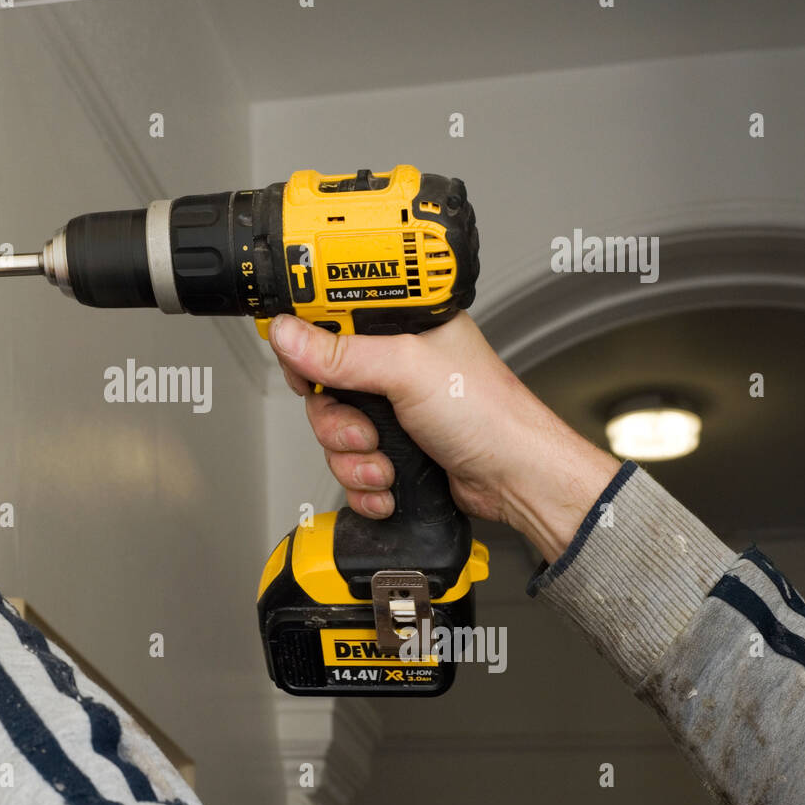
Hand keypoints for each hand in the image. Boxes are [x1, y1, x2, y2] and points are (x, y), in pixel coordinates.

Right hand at [267, 312, 620, 562]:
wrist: (516, 480)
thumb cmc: (489, 414)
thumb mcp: (407, 370)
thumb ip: (342, 354)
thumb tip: (288, 334)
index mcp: (401, 327)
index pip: (331, 322)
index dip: (309, 349)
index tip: (305, 372)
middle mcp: (393, 365)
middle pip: (322, 387)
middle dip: (336, 421)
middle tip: (364, 430)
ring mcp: (391, 409)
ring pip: (332, 431)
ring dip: (352, 458)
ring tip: (384, 462)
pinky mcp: (392, 447)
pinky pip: (348, 464)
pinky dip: (362, 482)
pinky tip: (388, 482)